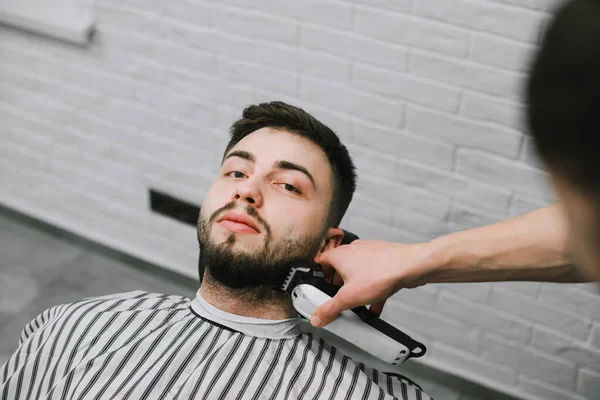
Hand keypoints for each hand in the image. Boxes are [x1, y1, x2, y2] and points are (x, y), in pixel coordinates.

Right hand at [311, 240, 429, 326]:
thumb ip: (330, 308)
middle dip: (339, 284)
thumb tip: (316, 317)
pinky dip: (373, 289)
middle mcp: (353, 250)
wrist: (410, 266)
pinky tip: (376, 305)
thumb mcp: (349, 297)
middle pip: (340, 267)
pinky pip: (374, 275)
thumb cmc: (381, 273)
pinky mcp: (384, 258)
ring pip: (358, 271)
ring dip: (357, 287)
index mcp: (340, 255)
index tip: (318, 284)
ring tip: (358, 304)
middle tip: (339, 297)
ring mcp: (370, 253)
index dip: (318, 273)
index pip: (321, 260)